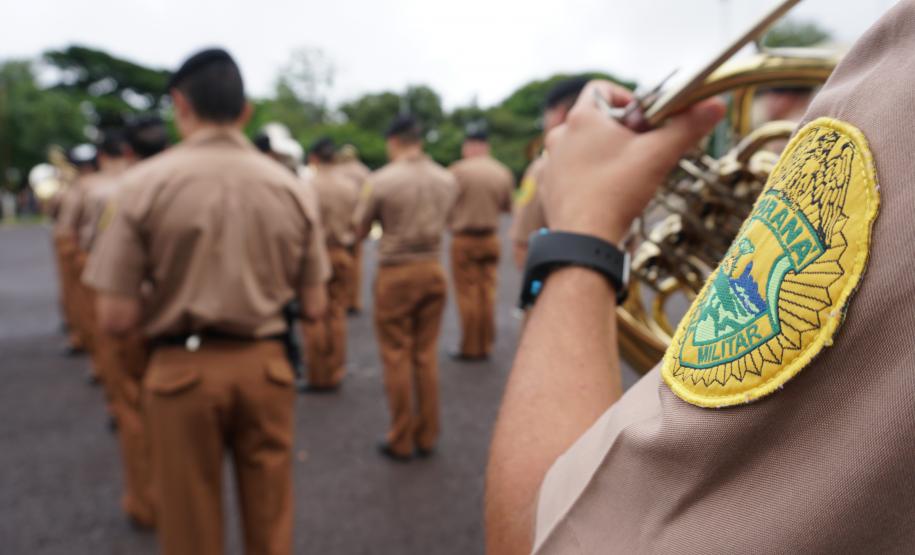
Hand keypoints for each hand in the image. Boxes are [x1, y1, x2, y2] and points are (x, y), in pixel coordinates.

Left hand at [540, 80, 725, 243]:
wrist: (584, 239)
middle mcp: (559, 136)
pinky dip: (583, 175)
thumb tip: (716, 105)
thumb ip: (687, 127)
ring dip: (599, 153)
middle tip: (638, 150)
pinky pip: (566, 171)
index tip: (642, 120)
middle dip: (617, 130)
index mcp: (582, 118)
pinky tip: (601, 190)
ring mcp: (549, 162)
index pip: (601, 88)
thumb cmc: (617, 193)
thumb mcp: (658, 155)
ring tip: (621, 173)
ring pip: (578, 146)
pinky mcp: (547, 186)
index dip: (625, 98)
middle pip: (592, 120)